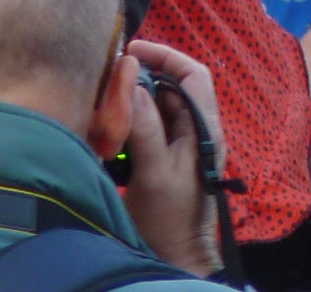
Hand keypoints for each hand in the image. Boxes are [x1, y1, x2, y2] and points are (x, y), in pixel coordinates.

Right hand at [122, 39, 226, 275]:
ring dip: (134, 99)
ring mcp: (182, 147)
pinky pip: (150, 127)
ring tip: (105, 99)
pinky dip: (131, 120)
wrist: (175, 258)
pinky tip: (110, 125)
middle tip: (110, 77)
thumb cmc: (170, 220)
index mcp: (205, 129)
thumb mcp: (154, 171)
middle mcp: (197, 132)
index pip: (194, 75)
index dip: (166, 56)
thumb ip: (146, 127)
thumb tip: (132, 84)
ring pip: (159, 106)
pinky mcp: (166, 159)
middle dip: (143, 76)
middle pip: (172, 87)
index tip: (133, 51)